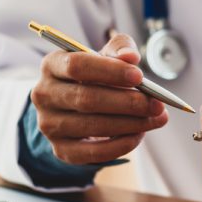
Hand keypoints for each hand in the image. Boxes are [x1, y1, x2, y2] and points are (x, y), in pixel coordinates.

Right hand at [30, 31, 168, 163]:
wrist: (79, 106)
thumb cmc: (97, 75)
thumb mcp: (106, 55)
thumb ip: (119, 49)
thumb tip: (130, 57)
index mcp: (52, 65)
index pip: (78, 66)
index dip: (110, 71)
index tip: (139, 76)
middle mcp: (44, 95)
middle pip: (87, 99)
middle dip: (128, 102)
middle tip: (157, 104)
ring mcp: (49, 125)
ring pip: (92, 126)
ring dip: (130, 124)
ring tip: (156, 118)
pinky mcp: (61, 149)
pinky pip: (93, 153)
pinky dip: (120, 145)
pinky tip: (139, 135)